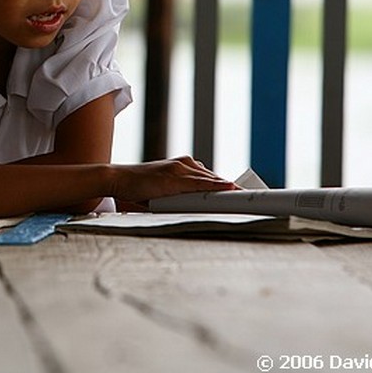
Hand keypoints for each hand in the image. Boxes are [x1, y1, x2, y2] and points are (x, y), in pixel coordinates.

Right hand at [110, 156, 236, 201]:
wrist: (117, 179)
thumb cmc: (137, 187)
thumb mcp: (163, 190)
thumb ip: (179, 195)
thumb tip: (194, 207)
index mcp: (183, 167)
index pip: (210, 178)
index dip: (228, 187)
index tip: (244, 195)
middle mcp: (184, 165)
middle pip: (215, 178)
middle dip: (234, 189)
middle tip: (254, 197)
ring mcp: (179, 170)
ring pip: (210, 180)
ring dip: (230, 189)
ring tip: (248, 196)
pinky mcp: (173, 178)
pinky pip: (198, 183)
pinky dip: (214, 186)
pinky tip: (228, 188)